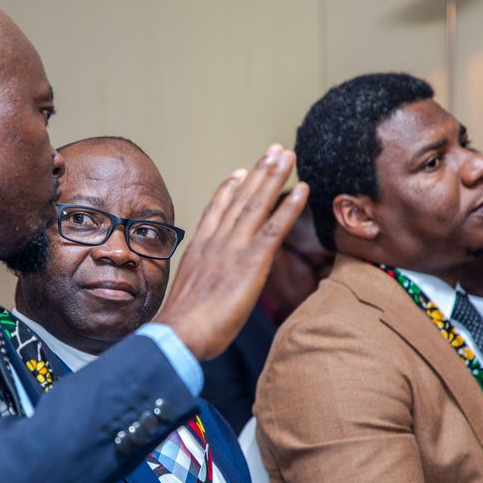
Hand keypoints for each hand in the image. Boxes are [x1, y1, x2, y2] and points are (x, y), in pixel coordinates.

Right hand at [155, 143, 307, 359]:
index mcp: (199, 249)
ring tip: (287, 154)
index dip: (228, 190)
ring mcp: (234, 248)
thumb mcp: (187, 299)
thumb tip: (200, 295)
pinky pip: (275, 227)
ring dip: (274, 177)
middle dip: (258, 172)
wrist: (179, 333)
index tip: (239, 171)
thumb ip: (199, 286)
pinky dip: (290, 206)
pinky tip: (302, 188)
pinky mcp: (252, 261)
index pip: (216, 211)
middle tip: (273, 150)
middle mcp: (215, 241)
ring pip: (257, 204)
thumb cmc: (181, 328)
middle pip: (240, 199)